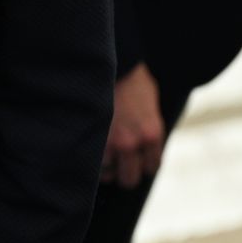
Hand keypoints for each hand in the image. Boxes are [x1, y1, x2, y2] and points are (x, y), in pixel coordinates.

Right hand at [99, 62, 163, 187]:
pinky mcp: (90, 138)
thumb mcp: (150, 104)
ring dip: (103, 167)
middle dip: (123, 172)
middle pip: (129, 179)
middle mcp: (132, 143)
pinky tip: (89, 148)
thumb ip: (150, 128)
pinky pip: (90, 164)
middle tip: (116, 163)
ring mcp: (108, 143)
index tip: (134, 161)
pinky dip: (89, 160)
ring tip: (99, 153)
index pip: (151, 167)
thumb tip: (146, 145)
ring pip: (106, 175)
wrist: (110, 64)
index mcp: (152, 135)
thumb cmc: (130, 79)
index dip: (142, 165)